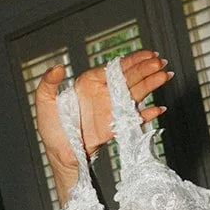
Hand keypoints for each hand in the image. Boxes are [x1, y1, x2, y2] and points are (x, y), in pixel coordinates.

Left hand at [35, 49, 171, 207]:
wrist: (59, 154)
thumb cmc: (51, 128)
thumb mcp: (44, 103)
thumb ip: (48, 83)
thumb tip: (58, 68)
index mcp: (89, 83)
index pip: (114, 68)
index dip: (132, 60)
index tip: (147, 54)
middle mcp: (103, 93)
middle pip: (128, 78)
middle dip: (146, 69)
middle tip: (160, 63)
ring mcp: (111, 109)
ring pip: (134, 94)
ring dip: (151, 85)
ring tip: (165, 76)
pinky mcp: (115, 126)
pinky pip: (133, 118)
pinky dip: (146, 114)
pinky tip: (158, 109)